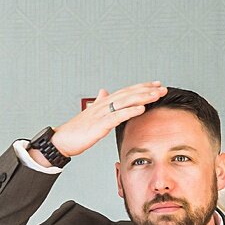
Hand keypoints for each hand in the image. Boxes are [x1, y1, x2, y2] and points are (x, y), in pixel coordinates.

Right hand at [49, 82, 166, 157]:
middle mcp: (103, 105)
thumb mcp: (90, 114)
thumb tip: (103, 91)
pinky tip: (141, 108)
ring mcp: (101, 114)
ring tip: (156, 95)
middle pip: (128, 94)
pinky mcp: (99, 125)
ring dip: (142, 97)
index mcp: (103, 103)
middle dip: (146, 90)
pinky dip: (129, 111)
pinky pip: (117, 116)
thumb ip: (99, 102)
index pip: (126, 91)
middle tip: (162, 87)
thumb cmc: (76, 130)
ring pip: (125, 102)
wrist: (62, 140)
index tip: (156, 84)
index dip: (141, 87)